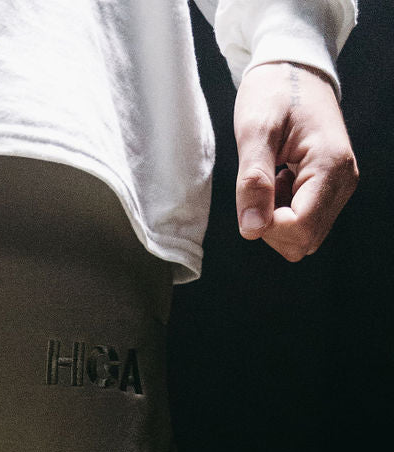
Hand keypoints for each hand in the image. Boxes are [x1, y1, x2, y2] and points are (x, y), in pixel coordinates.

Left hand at [233, 61, 357, 261]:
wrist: (295, 67)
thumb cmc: (275, 89)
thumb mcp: (255, 129)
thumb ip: (253, 180)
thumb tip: (252, 229)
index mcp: (330, 166)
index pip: (300, 229)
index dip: (268, 226)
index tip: (253, 195)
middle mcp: (343, 181)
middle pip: (304, 241)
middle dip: (272, 226)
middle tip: (261, 185)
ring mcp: (340, 186)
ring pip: (304, 236)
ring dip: (277, 219)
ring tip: (272, 177)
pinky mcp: (332, 188)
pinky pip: (305, 221)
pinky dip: (284, 211)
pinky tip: (279, 180)